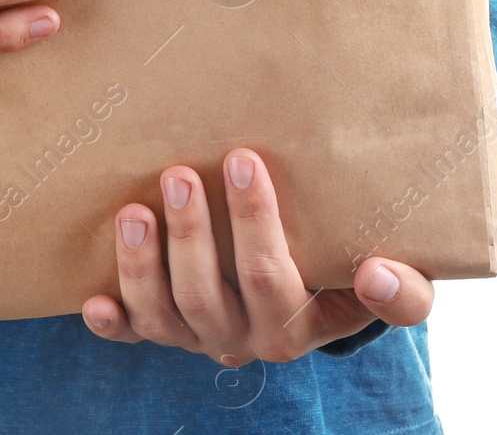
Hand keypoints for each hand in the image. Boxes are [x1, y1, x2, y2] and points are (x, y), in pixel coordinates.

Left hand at [82, 149, 432, 364]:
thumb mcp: (392, 283)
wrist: (320, 305)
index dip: (256, 223)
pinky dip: (113, 323)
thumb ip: (404, 291)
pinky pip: (136, 336)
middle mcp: (250, 338)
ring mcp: (204, 337)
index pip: (275, 278)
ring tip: (132, 211)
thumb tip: (383, 273)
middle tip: (177, 173)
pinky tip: (92, 301)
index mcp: (303, 323)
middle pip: (210, 296)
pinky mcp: (169, 333)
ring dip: (143, 266)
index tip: (242, 158)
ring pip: (166, 316)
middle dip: (190, 235)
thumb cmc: (350, 271)